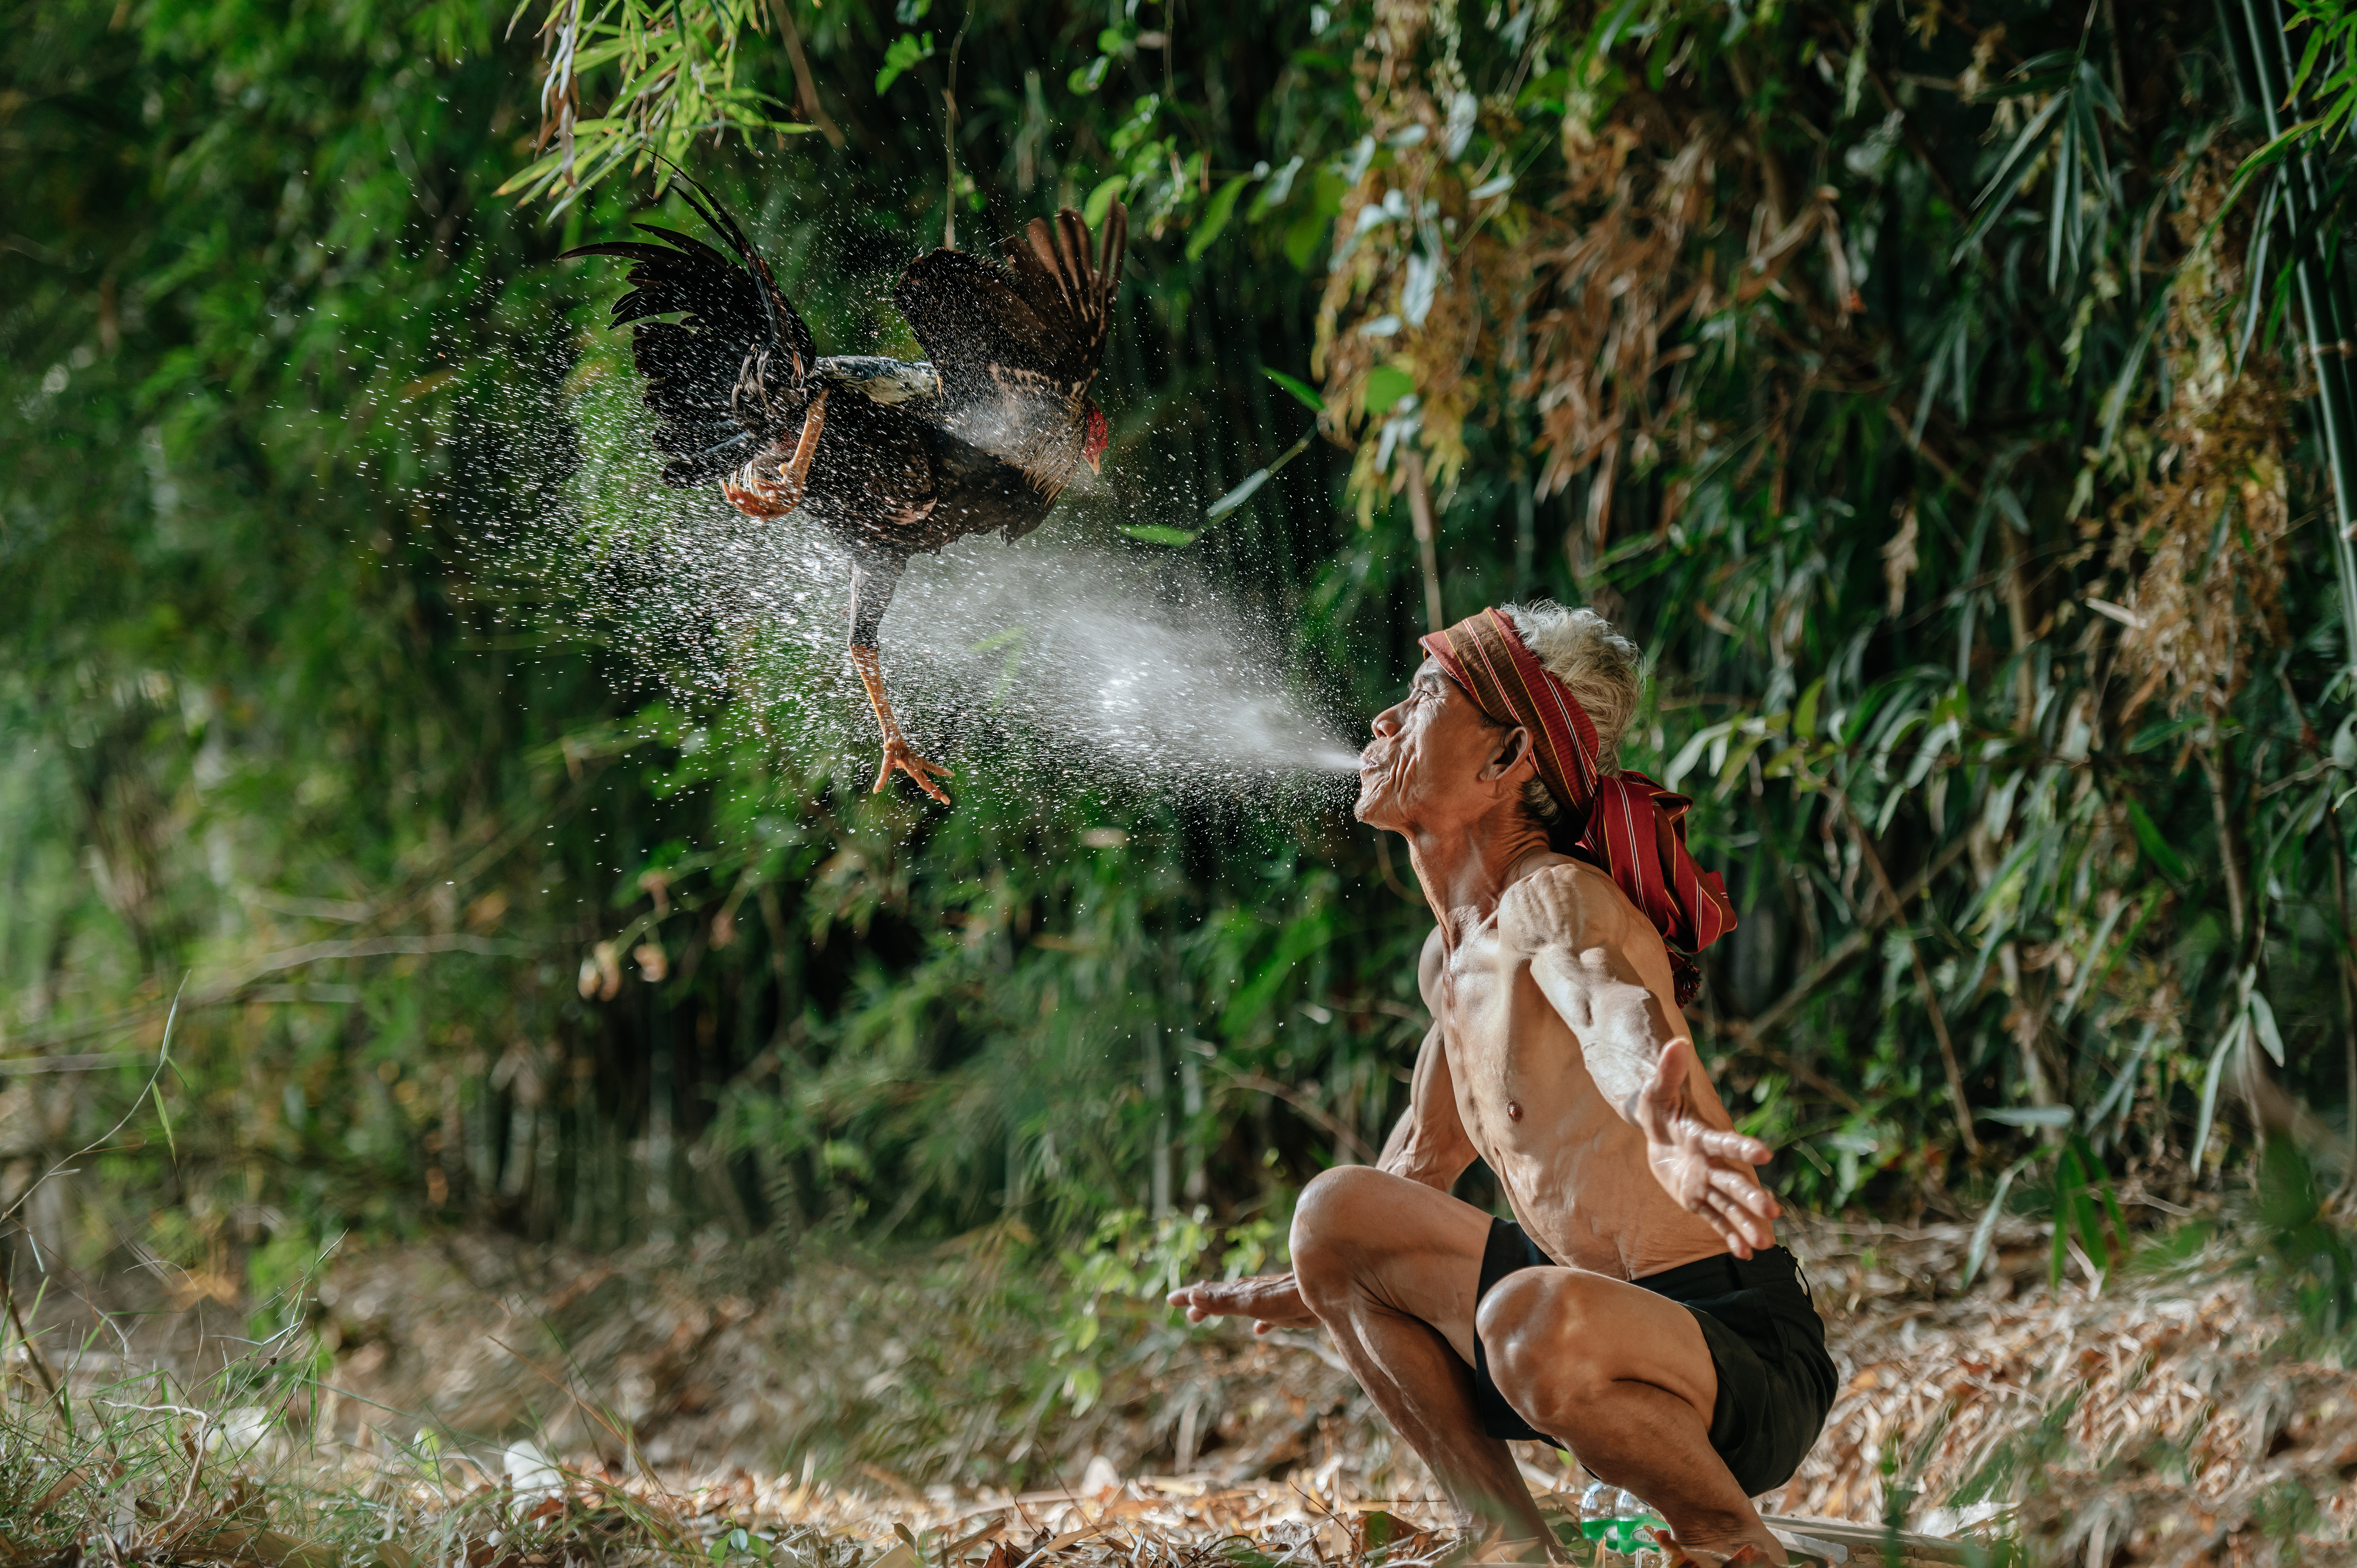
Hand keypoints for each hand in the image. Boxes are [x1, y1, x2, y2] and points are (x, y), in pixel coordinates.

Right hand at [1165, 1273, 1315, 1335]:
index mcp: (1240, 1292)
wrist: (1325, 1292)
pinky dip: (1260, 1324)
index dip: (1190, 1296)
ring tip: (1217, 1315)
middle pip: (1223, 1297)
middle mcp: (1252, 1293)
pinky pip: (1268, 1318)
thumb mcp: (1249, 1302)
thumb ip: (1222, 1301)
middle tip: (1189, 1312)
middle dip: (1205, 1303)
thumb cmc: (1286, 1298)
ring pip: (1242, 1305)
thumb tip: (1192, 1295)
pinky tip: (1259, 1331)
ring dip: (1227, 1310)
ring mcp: (1269, 1301)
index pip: (1208, 1293)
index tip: (1171, 1300)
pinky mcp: (1287, 1310)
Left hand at [1629, 1037, 1781, 1258]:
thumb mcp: (1657, 1089)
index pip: (1724, 1143)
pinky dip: (1728, 1235)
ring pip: (1728, 1206)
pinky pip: (1713, 1219)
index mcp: (1703, 1137)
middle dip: (1751, 1197)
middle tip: (1774, 1213)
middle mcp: (1710, 1163)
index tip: (1764, 1155)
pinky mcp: (1697, 1198)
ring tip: (1766, 1245)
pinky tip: (1745, 1254)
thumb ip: (1669, 1070)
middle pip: (1733, 1182)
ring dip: (1746, 1224)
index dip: (1742, 1148)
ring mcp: (1706, 1183)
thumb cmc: (1659, 1105)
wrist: (1658, 1129)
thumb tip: (1677, 1043)